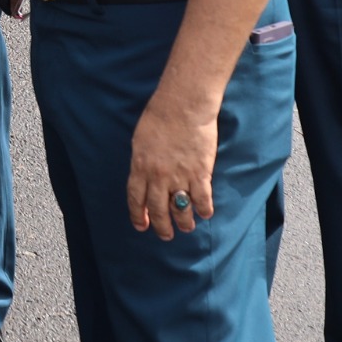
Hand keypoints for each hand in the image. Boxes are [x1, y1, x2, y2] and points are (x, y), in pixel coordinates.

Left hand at [126, 92, 216, 239]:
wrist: (183, 105)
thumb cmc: (159, 116)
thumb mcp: (140, 140)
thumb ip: (142, 160)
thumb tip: (143, 174)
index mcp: (140, 167)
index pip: (136, 198)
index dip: (139, 215)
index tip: (142, 225)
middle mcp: (157, 176)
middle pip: (158, 209)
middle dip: (162, 226)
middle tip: (166, 235)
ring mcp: (179, 176)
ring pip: (180, 209)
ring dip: (184, 222)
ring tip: (187, 227)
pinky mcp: (200, 173)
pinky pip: (202, 199)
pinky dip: (204, 209)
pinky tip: (206, 213)